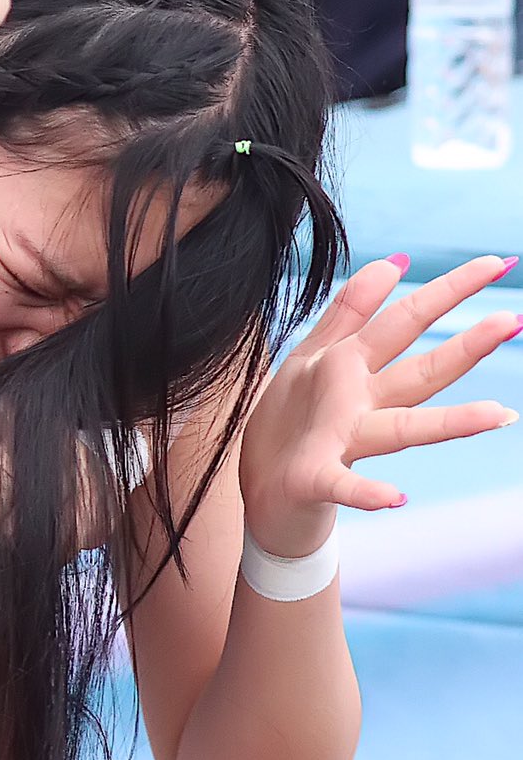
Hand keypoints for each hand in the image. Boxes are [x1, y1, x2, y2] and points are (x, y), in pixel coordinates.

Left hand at [239, 254, 519, 559]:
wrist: (261, 488)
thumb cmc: (292, 420)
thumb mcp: (316, 352)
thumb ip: (352, 310)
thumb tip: (395, 262)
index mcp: (356, 367)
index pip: (410, 320)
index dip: (450, 290)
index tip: (497, 263)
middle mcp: (361, 404)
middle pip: (422, 372)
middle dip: (466, 348)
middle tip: (513, 322)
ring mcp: (342, 441)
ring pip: (401, 428)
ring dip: (449, 424)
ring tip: (499, 415)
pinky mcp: (314, 476)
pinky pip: (342, 483)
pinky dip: (367, 492)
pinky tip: (395, 498)